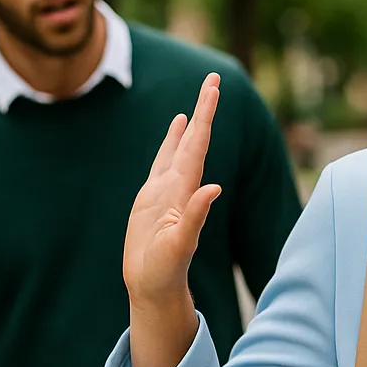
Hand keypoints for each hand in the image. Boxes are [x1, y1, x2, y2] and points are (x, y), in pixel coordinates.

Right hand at [123, 72, 223, 312]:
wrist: (154, 287)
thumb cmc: (166, 271)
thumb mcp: (180, 244)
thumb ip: (196, 216)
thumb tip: (214, 188)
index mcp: (186, 190)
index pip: (198, 143)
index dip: (205, 114)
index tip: (215, 87)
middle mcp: (179, 186)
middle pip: (193, 139)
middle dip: (203, 109)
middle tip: (212, 79)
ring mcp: (166, 191)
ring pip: (179, 148)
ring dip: (189, 124)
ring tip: (197, 102)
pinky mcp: (151, 199)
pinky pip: (162, 162)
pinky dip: (170, 143)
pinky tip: (176, 131)